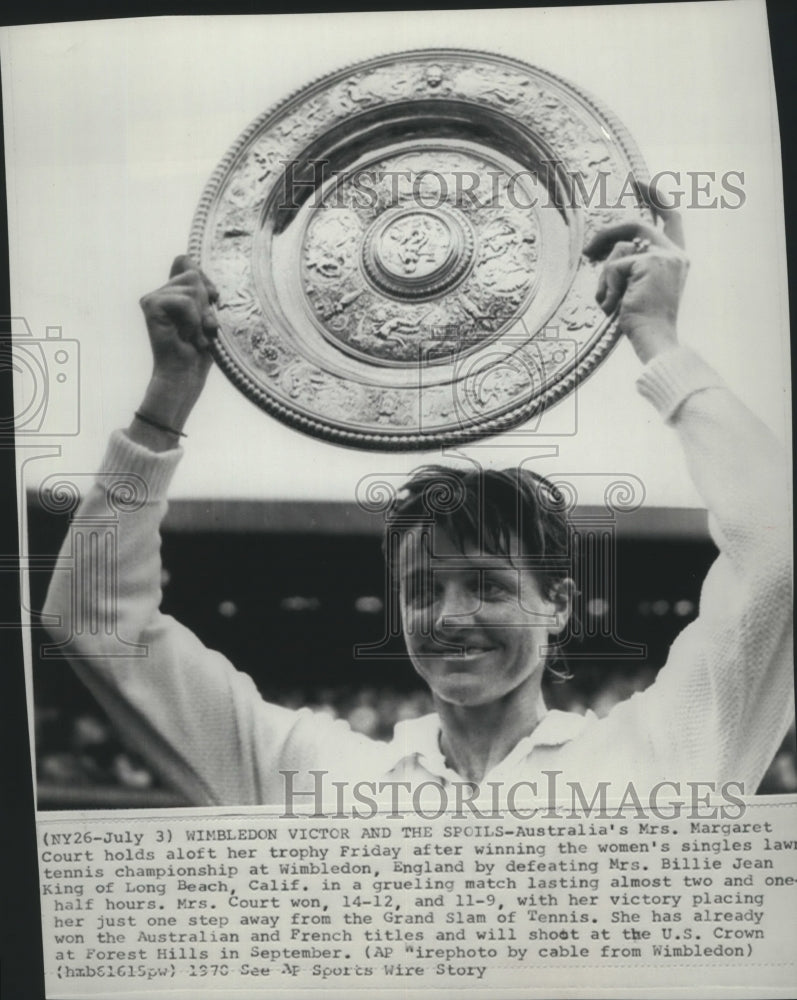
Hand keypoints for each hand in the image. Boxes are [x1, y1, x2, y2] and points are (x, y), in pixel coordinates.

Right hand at [139, 255, 218, 386]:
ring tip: (194, 335)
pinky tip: (187, 336)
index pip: (186, 262)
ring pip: (192, 287)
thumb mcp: (208, 314)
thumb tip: (194, 267)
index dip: (203, 278)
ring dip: (201, 315)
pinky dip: (193, 320)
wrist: (185, 374)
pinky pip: (185, 300)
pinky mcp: (151, 304)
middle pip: (193, 274)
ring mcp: (154, 297)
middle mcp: (160, 292)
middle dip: (206, 303)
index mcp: (173, 292)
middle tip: (202, 329)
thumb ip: (202, 291)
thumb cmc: (200, 350)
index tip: (214, 299)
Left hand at [584, 189, 687, 363]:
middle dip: (609, 232)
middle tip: (588, 247)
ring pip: (619, 249)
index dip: (655, 198)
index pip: (671, 217)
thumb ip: (631, 265)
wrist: (654, 338)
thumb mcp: (637, 288)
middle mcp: (676, 254)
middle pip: (637, 226)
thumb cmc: (642, 322)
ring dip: (605, 278)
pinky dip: (606, 287)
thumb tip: (605, 248)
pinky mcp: (649, 261)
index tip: (639, 182)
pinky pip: (613, 266)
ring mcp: (664, 255)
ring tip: (609, 302)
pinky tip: (614, 305)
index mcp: (677, 259)